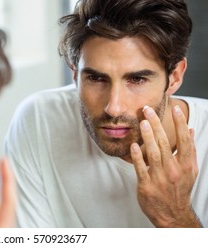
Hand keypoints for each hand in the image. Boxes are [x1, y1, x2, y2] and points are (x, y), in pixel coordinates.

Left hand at [130, 105, 200, 226]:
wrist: (172, 215)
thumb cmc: (180, 188)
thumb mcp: (190, 170)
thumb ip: (189, 150)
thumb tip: (190, 129)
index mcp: (186, 165)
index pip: (185, 140)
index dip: (180, 123)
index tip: (175, 109)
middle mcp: (174, 171)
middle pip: (166, 143)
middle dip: (157, 124)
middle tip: (148, 110)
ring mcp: (160, 178)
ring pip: (153, 154)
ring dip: (148, 137)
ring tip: (143, 122)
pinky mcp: (147, 186)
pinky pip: (141, 168)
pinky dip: (137, 157)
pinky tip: (133, 145)